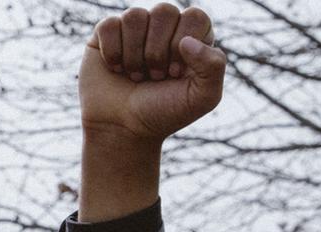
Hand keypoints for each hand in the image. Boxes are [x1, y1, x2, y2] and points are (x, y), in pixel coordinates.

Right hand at [80, 3, 224, 146]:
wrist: (122, 129)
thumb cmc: (163, 113)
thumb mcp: (202, 98)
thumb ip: (213, 66)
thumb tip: (187, 41)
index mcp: (192, 36)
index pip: (194, 17)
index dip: (181, 44)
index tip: (174, 74)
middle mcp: (164, 27)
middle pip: (164, 11)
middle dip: (156, 51)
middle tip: (154, 77)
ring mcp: (135, 29)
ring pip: (135, 16)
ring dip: (134, 54)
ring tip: (135, 75)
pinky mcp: (106, 35)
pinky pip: (109, 26)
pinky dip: (112, 52)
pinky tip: (116, 69)